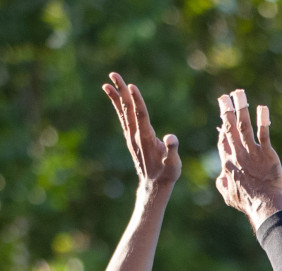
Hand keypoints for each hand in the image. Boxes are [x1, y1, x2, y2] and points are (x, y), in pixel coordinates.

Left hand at [102, 73, 179, 193]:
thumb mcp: (173, 164)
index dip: (137, 101)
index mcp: (146, 138)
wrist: (154, 185)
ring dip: (116, 96)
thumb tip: (171, 138)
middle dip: (121, 91)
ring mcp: (131, 136)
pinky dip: (118, 106)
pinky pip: (123, 118)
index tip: (131, 86)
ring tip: (107, 82)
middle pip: (128, 109)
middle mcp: (135, 135)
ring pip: (123, 112)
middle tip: (113, 74)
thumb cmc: (167, 173)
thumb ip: (172, 150)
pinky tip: (116, 98)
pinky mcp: (131, 137)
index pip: (141, 115)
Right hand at [214, 89, 281, 230]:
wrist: (264, 206)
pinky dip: (262, 120)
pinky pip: (264, 133)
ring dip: (240, 108)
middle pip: (229, 128)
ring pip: (244, 126)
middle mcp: (238, 154)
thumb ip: (222, 185)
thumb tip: (220, 179)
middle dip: (226, 110)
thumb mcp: (228, 196)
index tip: (223, 118)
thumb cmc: (248, 203)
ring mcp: (252, 152)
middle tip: (224, 97)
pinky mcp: (267, 154)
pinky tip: (262, 108)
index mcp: (228, 163)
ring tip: (239, 93)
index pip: (224, 140)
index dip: (223, 128)